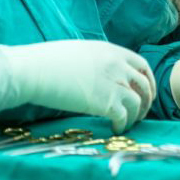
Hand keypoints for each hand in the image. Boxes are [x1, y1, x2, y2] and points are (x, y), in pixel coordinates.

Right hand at [0, 40, 156, 132]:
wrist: (32, 71)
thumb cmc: (46, 61)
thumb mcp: (80, 51)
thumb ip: (98, 60)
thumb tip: (101, 72)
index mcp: (112, 50)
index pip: (141, 65)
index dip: (147, 80)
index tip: (145, 91)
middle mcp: (117, 65)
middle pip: (144, 85)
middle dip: (146, 100)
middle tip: (141, 112)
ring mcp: (114, 84)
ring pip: (138, 103)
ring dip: (136, 116)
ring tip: (127, 124)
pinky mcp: (106, 103)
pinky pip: (124, 117)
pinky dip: (123, 125)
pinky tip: (115, 129)